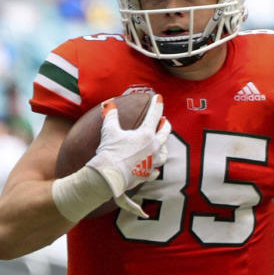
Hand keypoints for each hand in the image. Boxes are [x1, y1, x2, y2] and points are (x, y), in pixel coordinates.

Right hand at [87, 95, 169, 217]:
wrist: (108, 176)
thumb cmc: (110, 152)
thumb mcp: (109, 131)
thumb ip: (111, 116)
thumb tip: (108, 105)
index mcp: (146, 135)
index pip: (154, 115)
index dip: (157, 104)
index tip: (159, 98)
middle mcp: (153, 148)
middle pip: (165, 134)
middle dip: (165, 125)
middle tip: (164, 121)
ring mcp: (152, 163)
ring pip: (163, 154)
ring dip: (163, 147)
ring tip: (161, 145)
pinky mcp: (147, 175)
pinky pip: (155, 172)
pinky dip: (155, 168)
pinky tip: (154, 168)